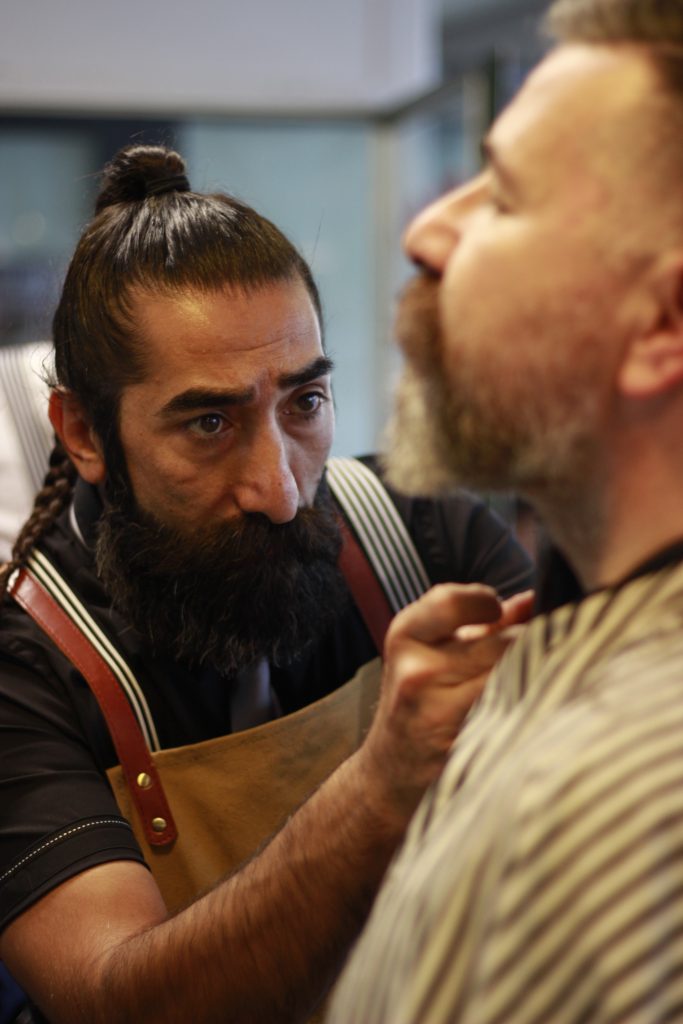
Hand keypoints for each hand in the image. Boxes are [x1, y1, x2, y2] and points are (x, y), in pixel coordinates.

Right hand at [359, 583, 533, 824]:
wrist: (391, 773)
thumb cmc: (420, 703)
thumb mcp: (433, 652)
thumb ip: (483, 624)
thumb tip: (532, 599)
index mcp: (406, 636)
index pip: (453, 601)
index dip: (486, 603)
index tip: (499, 615)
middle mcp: (416, 672)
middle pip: (501, 643)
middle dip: (528, 643)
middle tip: (543, 647)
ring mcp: (437, 712)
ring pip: (514, 677)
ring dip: (536, 674)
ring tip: (542, 676)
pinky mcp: (462, 746)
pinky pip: (515, 713)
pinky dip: (531, 705)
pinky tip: (533, 706)